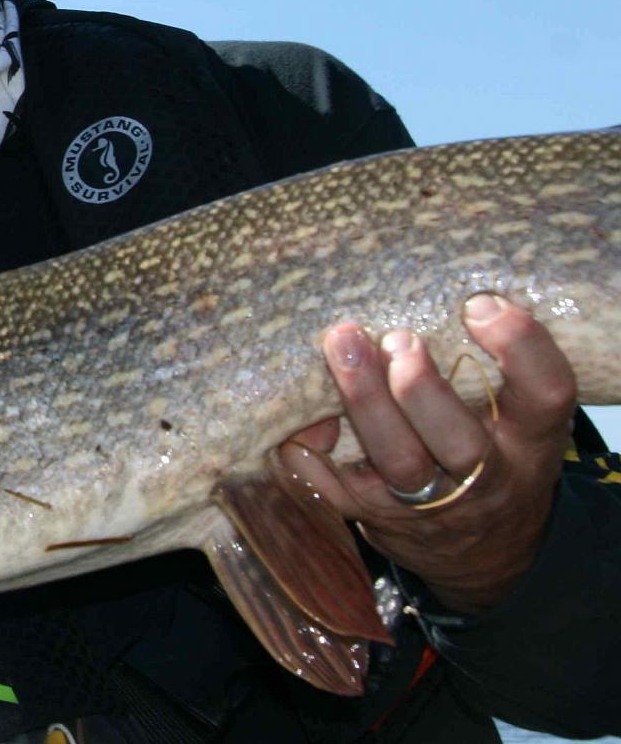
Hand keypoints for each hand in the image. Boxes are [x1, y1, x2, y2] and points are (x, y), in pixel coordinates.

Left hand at [278, 295, 576, 613]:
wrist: (483, 551)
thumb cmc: (491, 453)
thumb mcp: (514, 419)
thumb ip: (488, 370)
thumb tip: (418, 295)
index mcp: (530, 440)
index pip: (545, 395)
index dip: (520, 349)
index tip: (479, 305)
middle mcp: (487, 477)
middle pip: (460, 441)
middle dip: (421, 389)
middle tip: (397, 339)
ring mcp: (430, 505)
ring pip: (398, 460)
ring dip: (365, 401)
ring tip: (342, 343)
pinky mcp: (376, 517)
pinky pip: (335, 484)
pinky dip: (311, 448)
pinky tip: (300, 413)